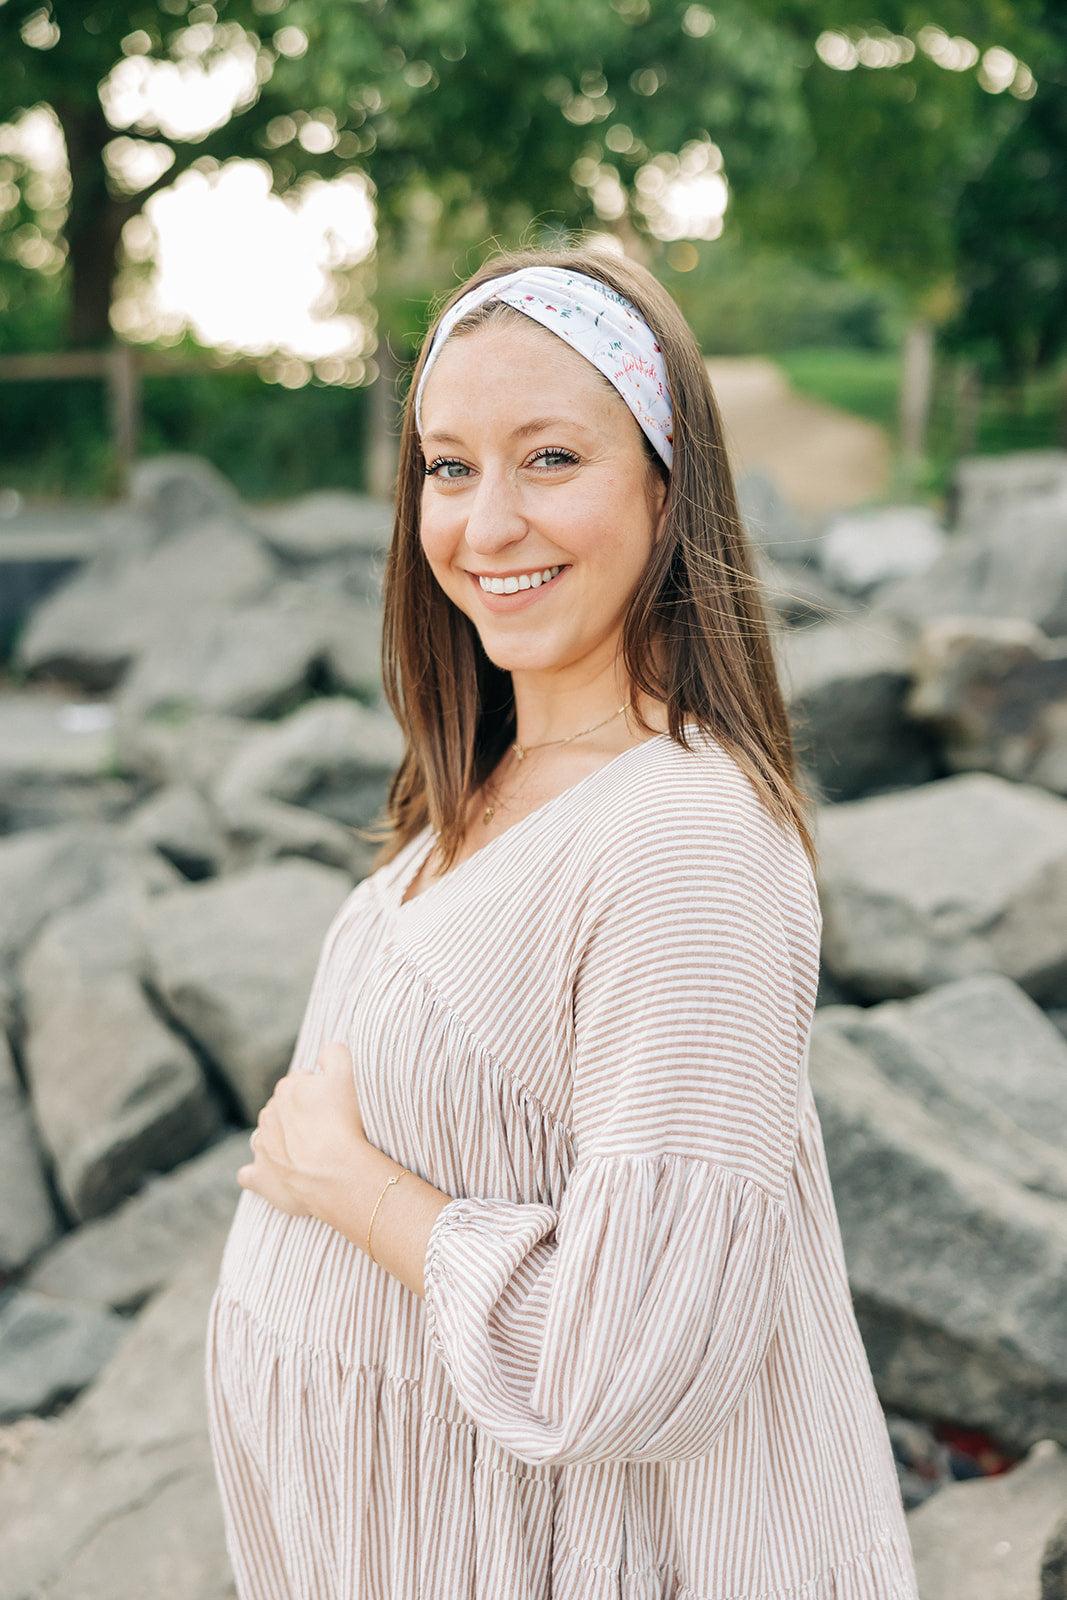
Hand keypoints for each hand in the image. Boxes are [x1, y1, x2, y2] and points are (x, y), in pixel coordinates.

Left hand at [238, 1041, 367, 1219]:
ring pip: (266, 1137)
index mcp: (287, 1089)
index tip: (334, 1104)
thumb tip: (325, 1053)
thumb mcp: (348, 1074)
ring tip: (308, 1153)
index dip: (320, 1091)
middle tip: (327, 1129)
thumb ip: (334, 1054)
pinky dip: (258, 1173)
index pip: (301, 1082)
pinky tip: (271, 1175)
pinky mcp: (261, 1177)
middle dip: (298, 1116)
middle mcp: (269, 1115)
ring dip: (281, 1141)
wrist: (338, 1174)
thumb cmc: (345, 1123)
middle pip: (283, 1109)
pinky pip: (250, 1174)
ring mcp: (262, 1148)